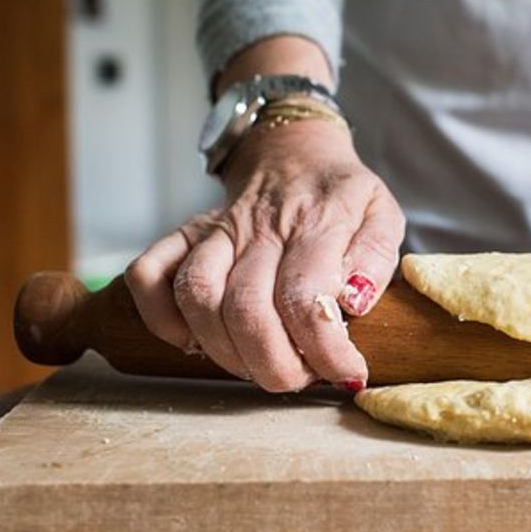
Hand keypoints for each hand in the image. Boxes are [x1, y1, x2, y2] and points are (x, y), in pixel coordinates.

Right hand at [125, 118, 404, 391]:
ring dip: (224, 351)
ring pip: (196, 297)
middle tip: (301, 378)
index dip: (324, 350)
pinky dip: (161, 318)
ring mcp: (216, 230)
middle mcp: (259, 227)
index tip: (346, 374)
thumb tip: (354, 302)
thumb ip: (375, 257)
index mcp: (316, 222)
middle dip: (274, 365)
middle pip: (246, 309)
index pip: (305, 296)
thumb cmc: (341, 195)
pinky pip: (148, 274)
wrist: (294, 153)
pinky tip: (194, 341)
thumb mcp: (382, 214)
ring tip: (258, 365)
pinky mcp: (185, 235)